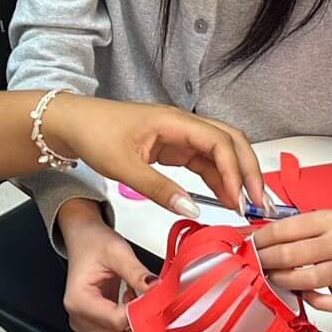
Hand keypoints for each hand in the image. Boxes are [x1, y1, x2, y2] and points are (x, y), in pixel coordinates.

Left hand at [40, 93, 265, 218]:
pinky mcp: (174, 147)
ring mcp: (180, 136)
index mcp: (174, 121)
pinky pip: (204, 162)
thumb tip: (192, 210)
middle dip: (248, 170)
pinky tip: (225, 199)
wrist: (72, 123)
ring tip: (247, 207)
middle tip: (260, 202)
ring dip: (236, 177)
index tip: (240, 198)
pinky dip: (217, 179)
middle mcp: (183, 125)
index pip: (218, 141)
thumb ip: (159, 189)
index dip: (234, 169)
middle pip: (230, 142)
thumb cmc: (94, 135)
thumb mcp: (124, 166)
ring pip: (220, 153)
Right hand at [60, 202, 151, 331]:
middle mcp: (79, 321)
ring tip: (138, 311)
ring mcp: (86, 330)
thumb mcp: (117, 251)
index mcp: (79, 300)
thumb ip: (137, 273)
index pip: (117, 322)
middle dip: (141, 331)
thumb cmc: (95, 244)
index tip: (155, 299)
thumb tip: (158, 290)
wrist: (83, 241)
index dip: (141, 314)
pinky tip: (133, 323)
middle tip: (153, 308)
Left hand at [252, 210, 331, 312]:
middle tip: (254, 265)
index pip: (284, 229)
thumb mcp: (318, 223)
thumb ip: (288, 230)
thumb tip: (249, 238)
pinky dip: (315, 301)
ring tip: (273, 278)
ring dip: (283, 280)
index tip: (248, 246)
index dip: (260, 240)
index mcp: (329, 220)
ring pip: (308, 279)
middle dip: (265, 261)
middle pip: (292, 255)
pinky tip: (305, 294)